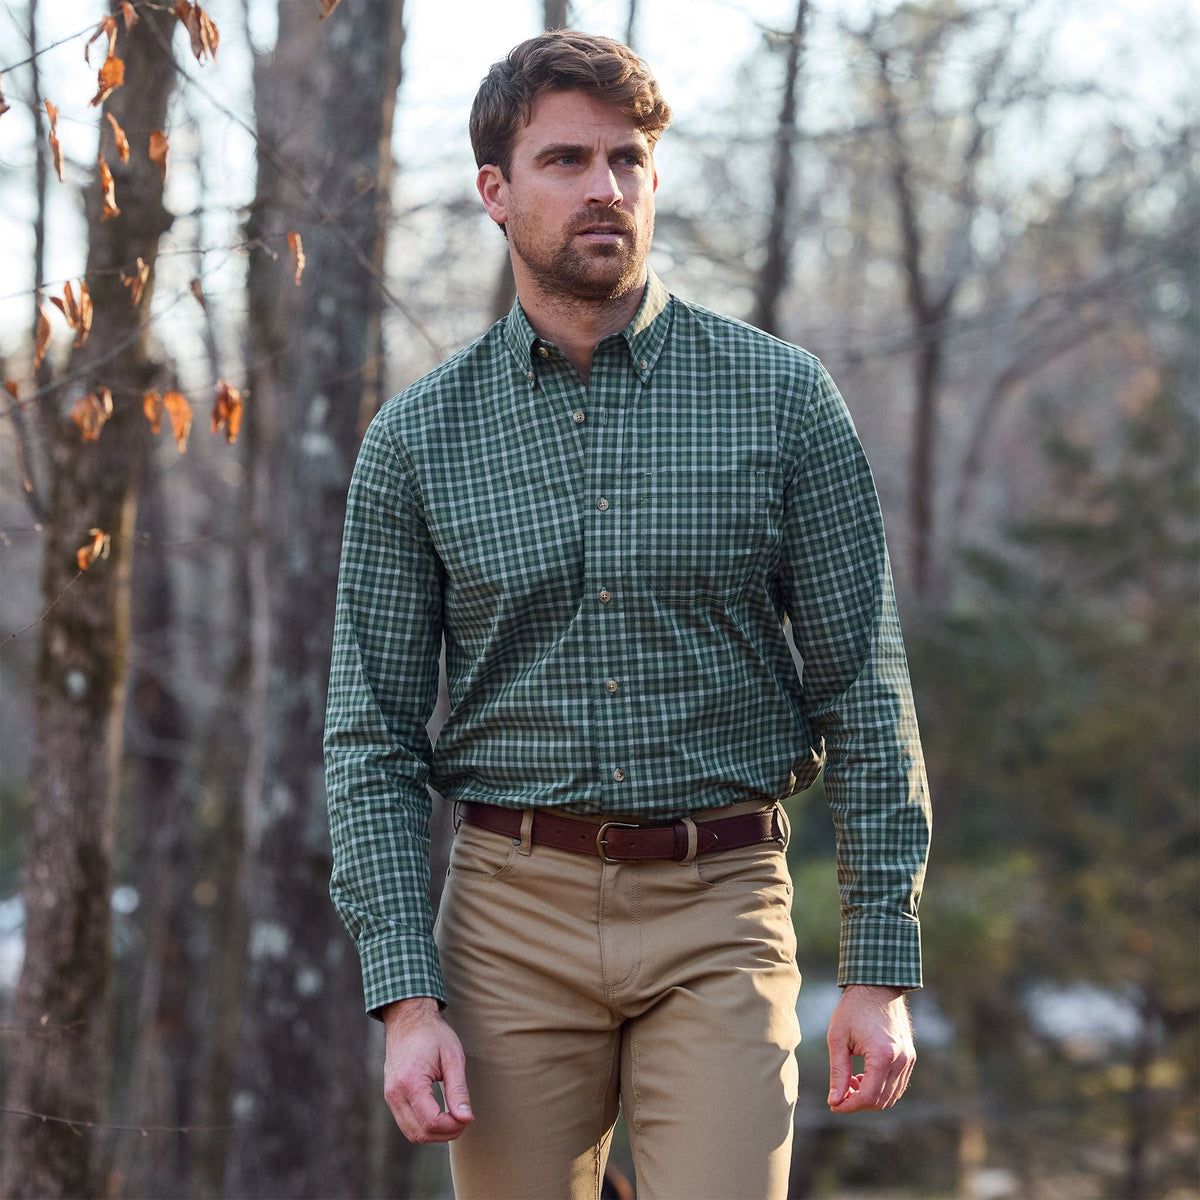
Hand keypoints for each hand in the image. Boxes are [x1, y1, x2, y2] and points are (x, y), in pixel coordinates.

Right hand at [381, 997, 473, 1142]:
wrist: (408, 1019)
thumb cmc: (433, 1035)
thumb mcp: (453, 1058)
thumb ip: (459, 1090)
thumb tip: (466, 1119)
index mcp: (410, 1082)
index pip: (431, 1122)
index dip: (452, 1127)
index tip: (467, 1119)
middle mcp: (395, 1093)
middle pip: (419, 1133)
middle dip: (444, 1134)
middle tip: (463, 1121)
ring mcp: (390, 1095)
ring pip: (411, 1132)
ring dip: (434, 1134)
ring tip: (453, 1120)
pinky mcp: (391, 1096)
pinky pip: (406, 1123)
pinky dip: (423, 1126)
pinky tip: (440, 1115)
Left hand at [826, 984, 914, 1112]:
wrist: (876, 986)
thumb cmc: (853, 1009)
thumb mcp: (838, 1039)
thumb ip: (838, 1073)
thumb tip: (835, 1101)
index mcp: (882, 1055)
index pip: (868, 1097)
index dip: (849, 1106)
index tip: (834, 1104)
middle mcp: (901, 1060)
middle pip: (881, 1101)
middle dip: (859, 1102)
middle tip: (841, 1090)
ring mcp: (908, 1059)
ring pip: (892, 1096)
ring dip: (871, 1096)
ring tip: (852, 1080)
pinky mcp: (910, 1056)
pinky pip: (898, 1085)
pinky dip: (882, 1088)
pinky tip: (865, 1075)